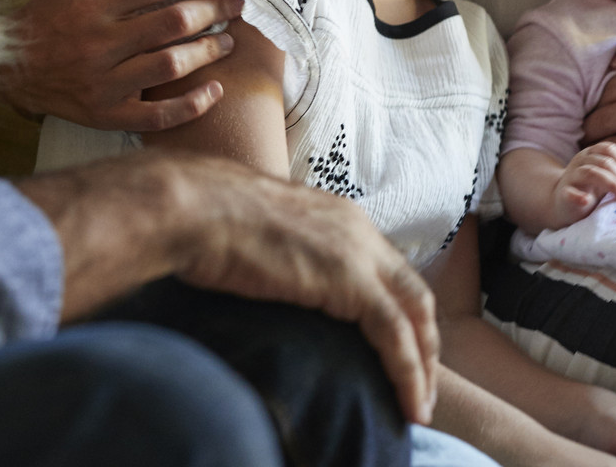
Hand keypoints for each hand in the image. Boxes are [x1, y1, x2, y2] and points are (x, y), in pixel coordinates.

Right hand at [0, 0, 248, 129]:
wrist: (10, 68)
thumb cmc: (55, 12)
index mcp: (96, 2)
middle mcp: (100, 41)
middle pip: (172, 21)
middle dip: (215, 9)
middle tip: (239, 2)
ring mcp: (103, 82)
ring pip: (168, 66)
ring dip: (207, 52)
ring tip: (229, 40)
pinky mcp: (106, 115)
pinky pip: (156, 117)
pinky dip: (191, 107)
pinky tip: (215, 92)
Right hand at [17, 150, 439, 423]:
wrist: (192, 208)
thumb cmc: (202, 221)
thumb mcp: (255, 236)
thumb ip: (277, 257)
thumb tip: (265, 283)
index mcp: (338, 218)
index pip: (386, 271)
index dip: (398, 312)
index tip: (397, 350)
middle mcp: (358, 230)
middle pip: (412, 293)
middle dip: (423, 342)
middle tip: (420, 384)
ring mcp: (358, 254)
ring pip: (413, 317)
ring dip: (420, 366)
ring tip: (418, 406)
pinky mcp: (351, 282)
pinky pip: (395, 335)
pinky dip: (407, 372)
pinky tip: (408, 403)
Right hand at [550, 142, 615, 228]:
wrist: (563, 204)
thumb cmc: (589, 187)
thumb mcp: (604, 173)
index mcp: (590, 154)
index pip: (607, 148)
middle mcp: (580, 161)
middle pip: (602, 161)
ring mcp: (571, 177)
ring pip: (590, 172)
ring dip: (609, 183)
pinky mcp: (564, 194)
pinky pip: (569, 193)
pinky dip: (578, 197)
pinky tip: (586, 200)